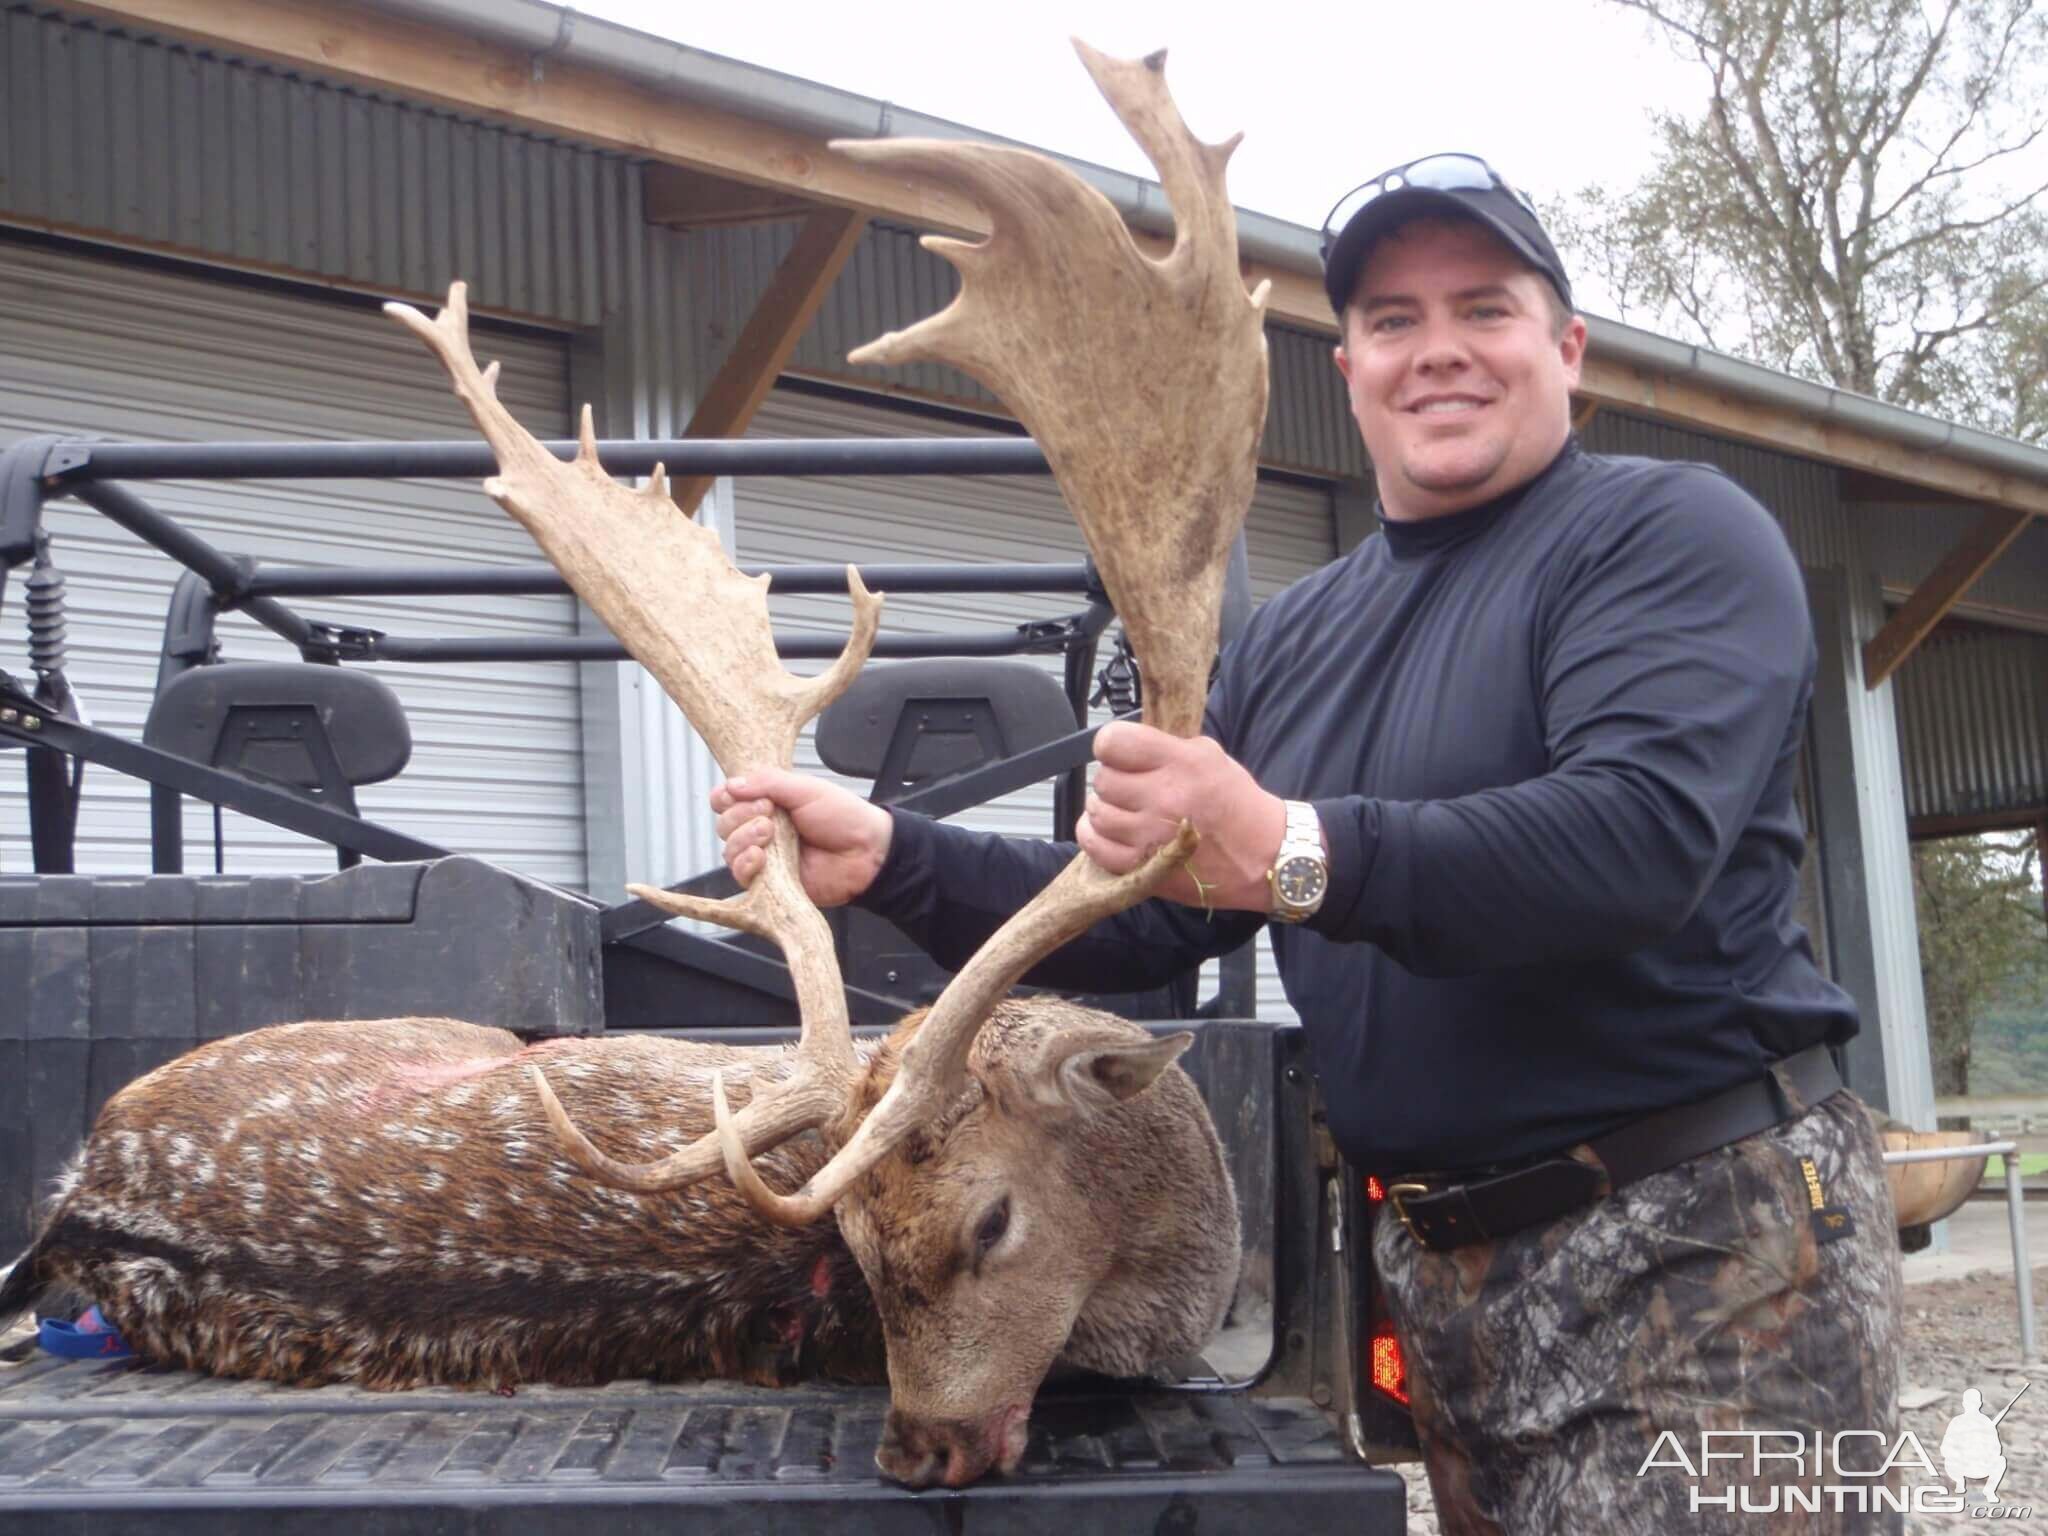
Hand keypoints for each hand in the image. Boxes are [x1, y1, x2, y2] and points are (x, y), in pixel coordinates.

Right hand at [710, 769, 893, 907]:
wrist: (867, 852)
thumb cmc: (843, 817)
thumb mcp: (806, 789)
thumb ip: (768, 782)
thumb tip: (732, 784)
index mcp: (768, 803)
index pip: (727, 800)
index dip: (725, 797)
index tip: (738, 794)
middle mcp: (762, 829)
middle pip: (725, 824)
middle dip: (740, 816)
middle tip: (769, 813)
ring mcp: (765, 856)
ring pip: (730, 850)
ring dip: (743, 839)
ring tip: (770, 835)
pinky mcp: (770, 882)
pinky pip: (742, 876)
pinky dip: (745, 864)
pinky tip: (761, 857)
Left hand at [1078, 722, 1288, 911]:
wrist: (1264, 855)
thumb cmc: (1236, 804)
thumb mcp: (1210, 757)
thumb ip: (1167, 747)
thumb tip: (1126, 744)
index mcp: (1181, 763)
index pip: (1114, 742)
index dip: (1110, 745)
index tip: (1118, 752)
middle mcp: (1164, 797)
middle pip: (1103, 779)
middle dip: (1112, 780)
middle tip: (1128, 787)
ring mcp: (1152, 836)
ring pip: (1097, 813)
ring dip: (1104, 809)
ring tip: (1122, 810)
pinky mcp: (1146, 868)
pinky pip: (1096, 847)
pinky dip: (1095, 837)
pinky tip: (1109, 831)